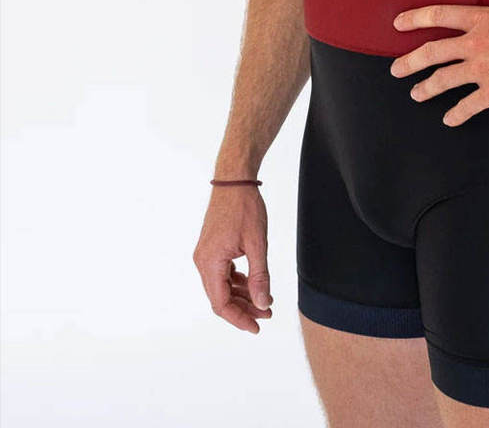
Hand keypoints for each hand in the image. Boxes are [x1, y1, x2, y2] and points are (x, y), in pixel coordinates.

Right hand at [193, 185, 272, 333]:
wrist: (234, 180)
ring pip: (222, 286)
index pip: (221, 303)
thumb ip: (259, 276)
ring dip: (242, 296)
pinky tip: (254, 284)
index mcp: (210, 263)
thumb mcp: (257, 243)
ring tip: (264, 301)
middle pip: (220, 297)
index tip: (257, 326)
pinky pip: (223, 273)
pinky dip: (238, 282)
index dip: (239, 318)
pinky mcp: (212, 248)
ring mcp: (206, 255)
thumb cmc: (245, 208)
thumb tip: (262, 303)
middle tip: (267, 314)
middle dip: (244, 309)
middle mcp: (203, 261)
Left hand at [390, 0, 488, 125]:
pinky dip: (456, 114)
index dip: (414, 18)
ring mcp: (483, 68)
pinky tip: (450, 119)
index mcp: (483, 19)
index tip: (397, 24)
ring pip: (443, 80)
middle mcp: (477, 43)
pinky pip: (467, 105)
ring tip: (417, 95)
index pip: (438, 14)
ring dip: (426, 89)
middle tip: (395, 70)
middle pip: (430, 52)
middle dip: (408, 62)